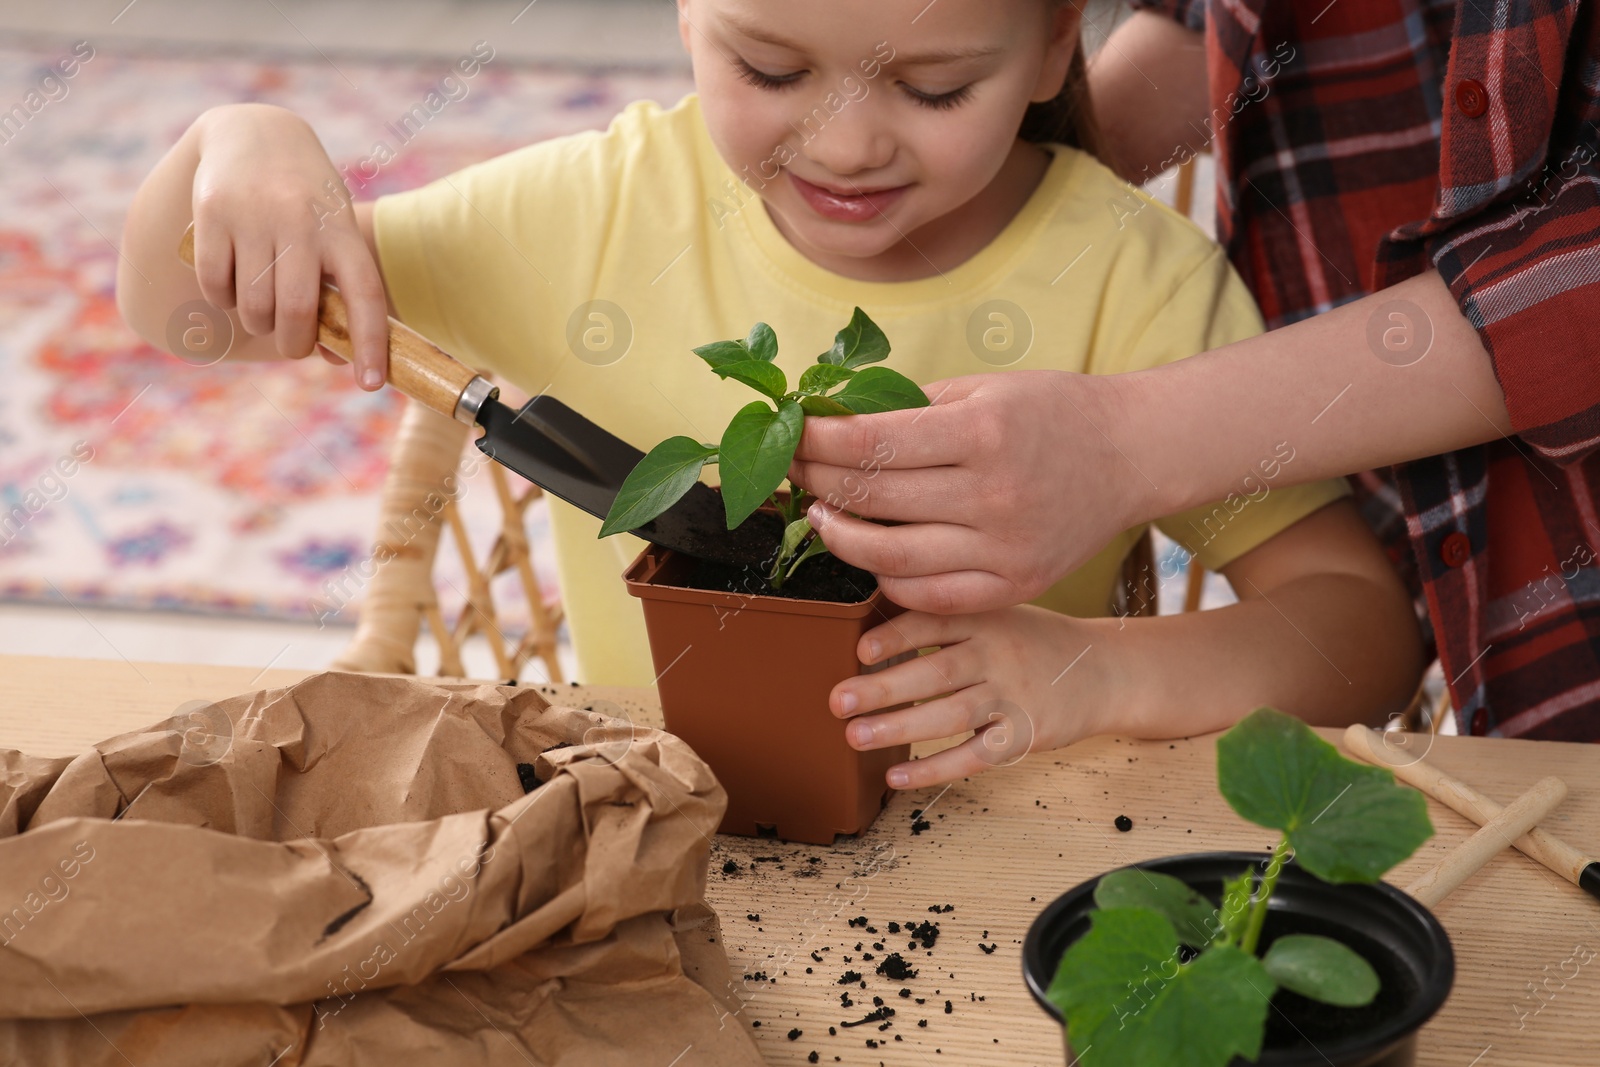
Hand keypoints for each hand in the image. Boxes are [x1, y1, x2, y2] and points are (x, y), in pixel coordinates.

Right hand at [190, 104, 389, 387]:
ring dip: (257, 322)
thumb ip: (337, 291)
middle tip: (292, 345)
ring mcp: (256, 215)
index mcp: (343, 230)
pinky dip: (223, 300)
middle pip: (298, 311)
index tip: (371, 385)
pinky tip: (232, 284)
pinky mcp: (213, 211)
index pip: (365, 295)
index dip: (371, 344)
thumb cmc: (307, 202)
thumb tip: (335, 358)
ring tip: (261, 305)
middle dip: (294, 343)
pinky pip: (216, 285)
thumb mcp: (334, 234)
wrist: (256, 132)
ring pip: (254, 305)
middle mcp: (302, 221)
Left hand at [791, 370, 1150, 613]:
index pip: (871, 443)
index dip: (816, 441)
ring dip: (839, 536)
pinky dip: (887, 578)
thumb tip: (831, 419)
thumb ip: (909, 406)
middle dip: (817, 481)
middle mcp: (993, 494)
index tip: (789, 434)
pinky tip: (869, 554)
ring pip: (890, 557)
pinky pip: (928, 596)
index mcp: (983, 432)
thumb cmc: (1050, 413)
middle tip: (791, 471)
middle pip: (873, 497)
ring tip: (819, 515)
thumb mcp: (984, 387)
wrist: (1129, 456)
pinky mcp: (1013, 586)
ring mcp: (1004, 548)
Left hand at [829, 605, 1111, 789]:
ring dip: (900, 728)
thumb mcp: (998, 614)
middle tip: (839, 700)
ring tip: (855, 737)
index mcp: (987, 618)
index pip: (936, 620)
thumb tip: (867, 634)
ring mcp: (1014, 696)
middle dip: (884, 687)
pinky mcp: (1025, 736)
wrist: (1104, 672)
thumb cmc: (1034, 642)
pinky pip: (974, 755)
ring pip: (952, 714)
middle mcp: (1000, 653)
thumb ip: (946, 621)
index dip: (897, 634)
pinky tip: (897, 777)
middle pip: (937, 671)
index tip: (860, 649)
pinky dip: (934, 768)